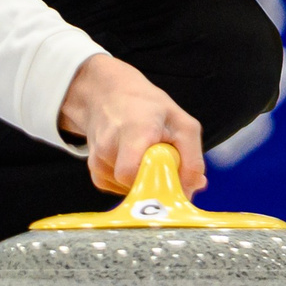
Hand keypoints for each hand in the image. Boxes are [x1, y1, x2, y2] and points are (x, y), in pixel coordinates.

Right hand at [57, 53, 207, 195]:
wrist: (109, 95)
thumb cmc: (148, 107)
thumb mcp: (182, 123)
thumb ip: (192, 158)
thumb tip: (192, 189)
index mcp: (134, 132)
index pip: (131, 173)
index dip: (154, 182)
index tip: (171, 181)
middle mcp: (109, 146)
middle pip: (133, 185)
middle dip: (153, 182)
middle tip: (163, 163)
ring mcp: (97, 159)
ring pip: (127, 189)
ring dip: (143, 180)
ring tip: (146, 154)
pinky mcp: (94, 170)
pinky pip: (118, 189)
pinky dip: (131, 181)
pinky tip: (134, 160)